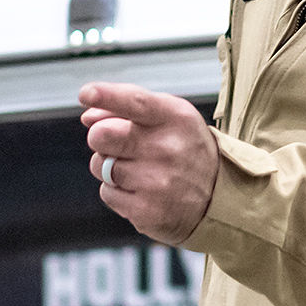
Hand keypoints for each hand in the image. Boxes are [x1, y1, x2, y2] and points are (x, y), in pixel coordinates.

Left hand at [80, 82, 218, 244]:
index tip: (87, 94)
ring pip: (100, 166)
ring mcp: (156, 183)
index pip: (135, 101)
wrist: (219, 198)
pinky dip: (117, 192)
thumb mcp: (168, 117)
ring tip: (139, 170)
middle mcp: (167, 149)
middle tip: (119, 144)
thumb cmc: (185, 149)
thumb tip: (88, 117)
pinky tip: (141, 191)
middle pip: (101, 136)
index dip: (106, 96)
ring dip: (109, 167)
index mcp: (174, 117)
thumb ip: (127, 108)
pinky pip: (107, 193)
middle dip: (100, 137)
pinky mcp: (146, 211)